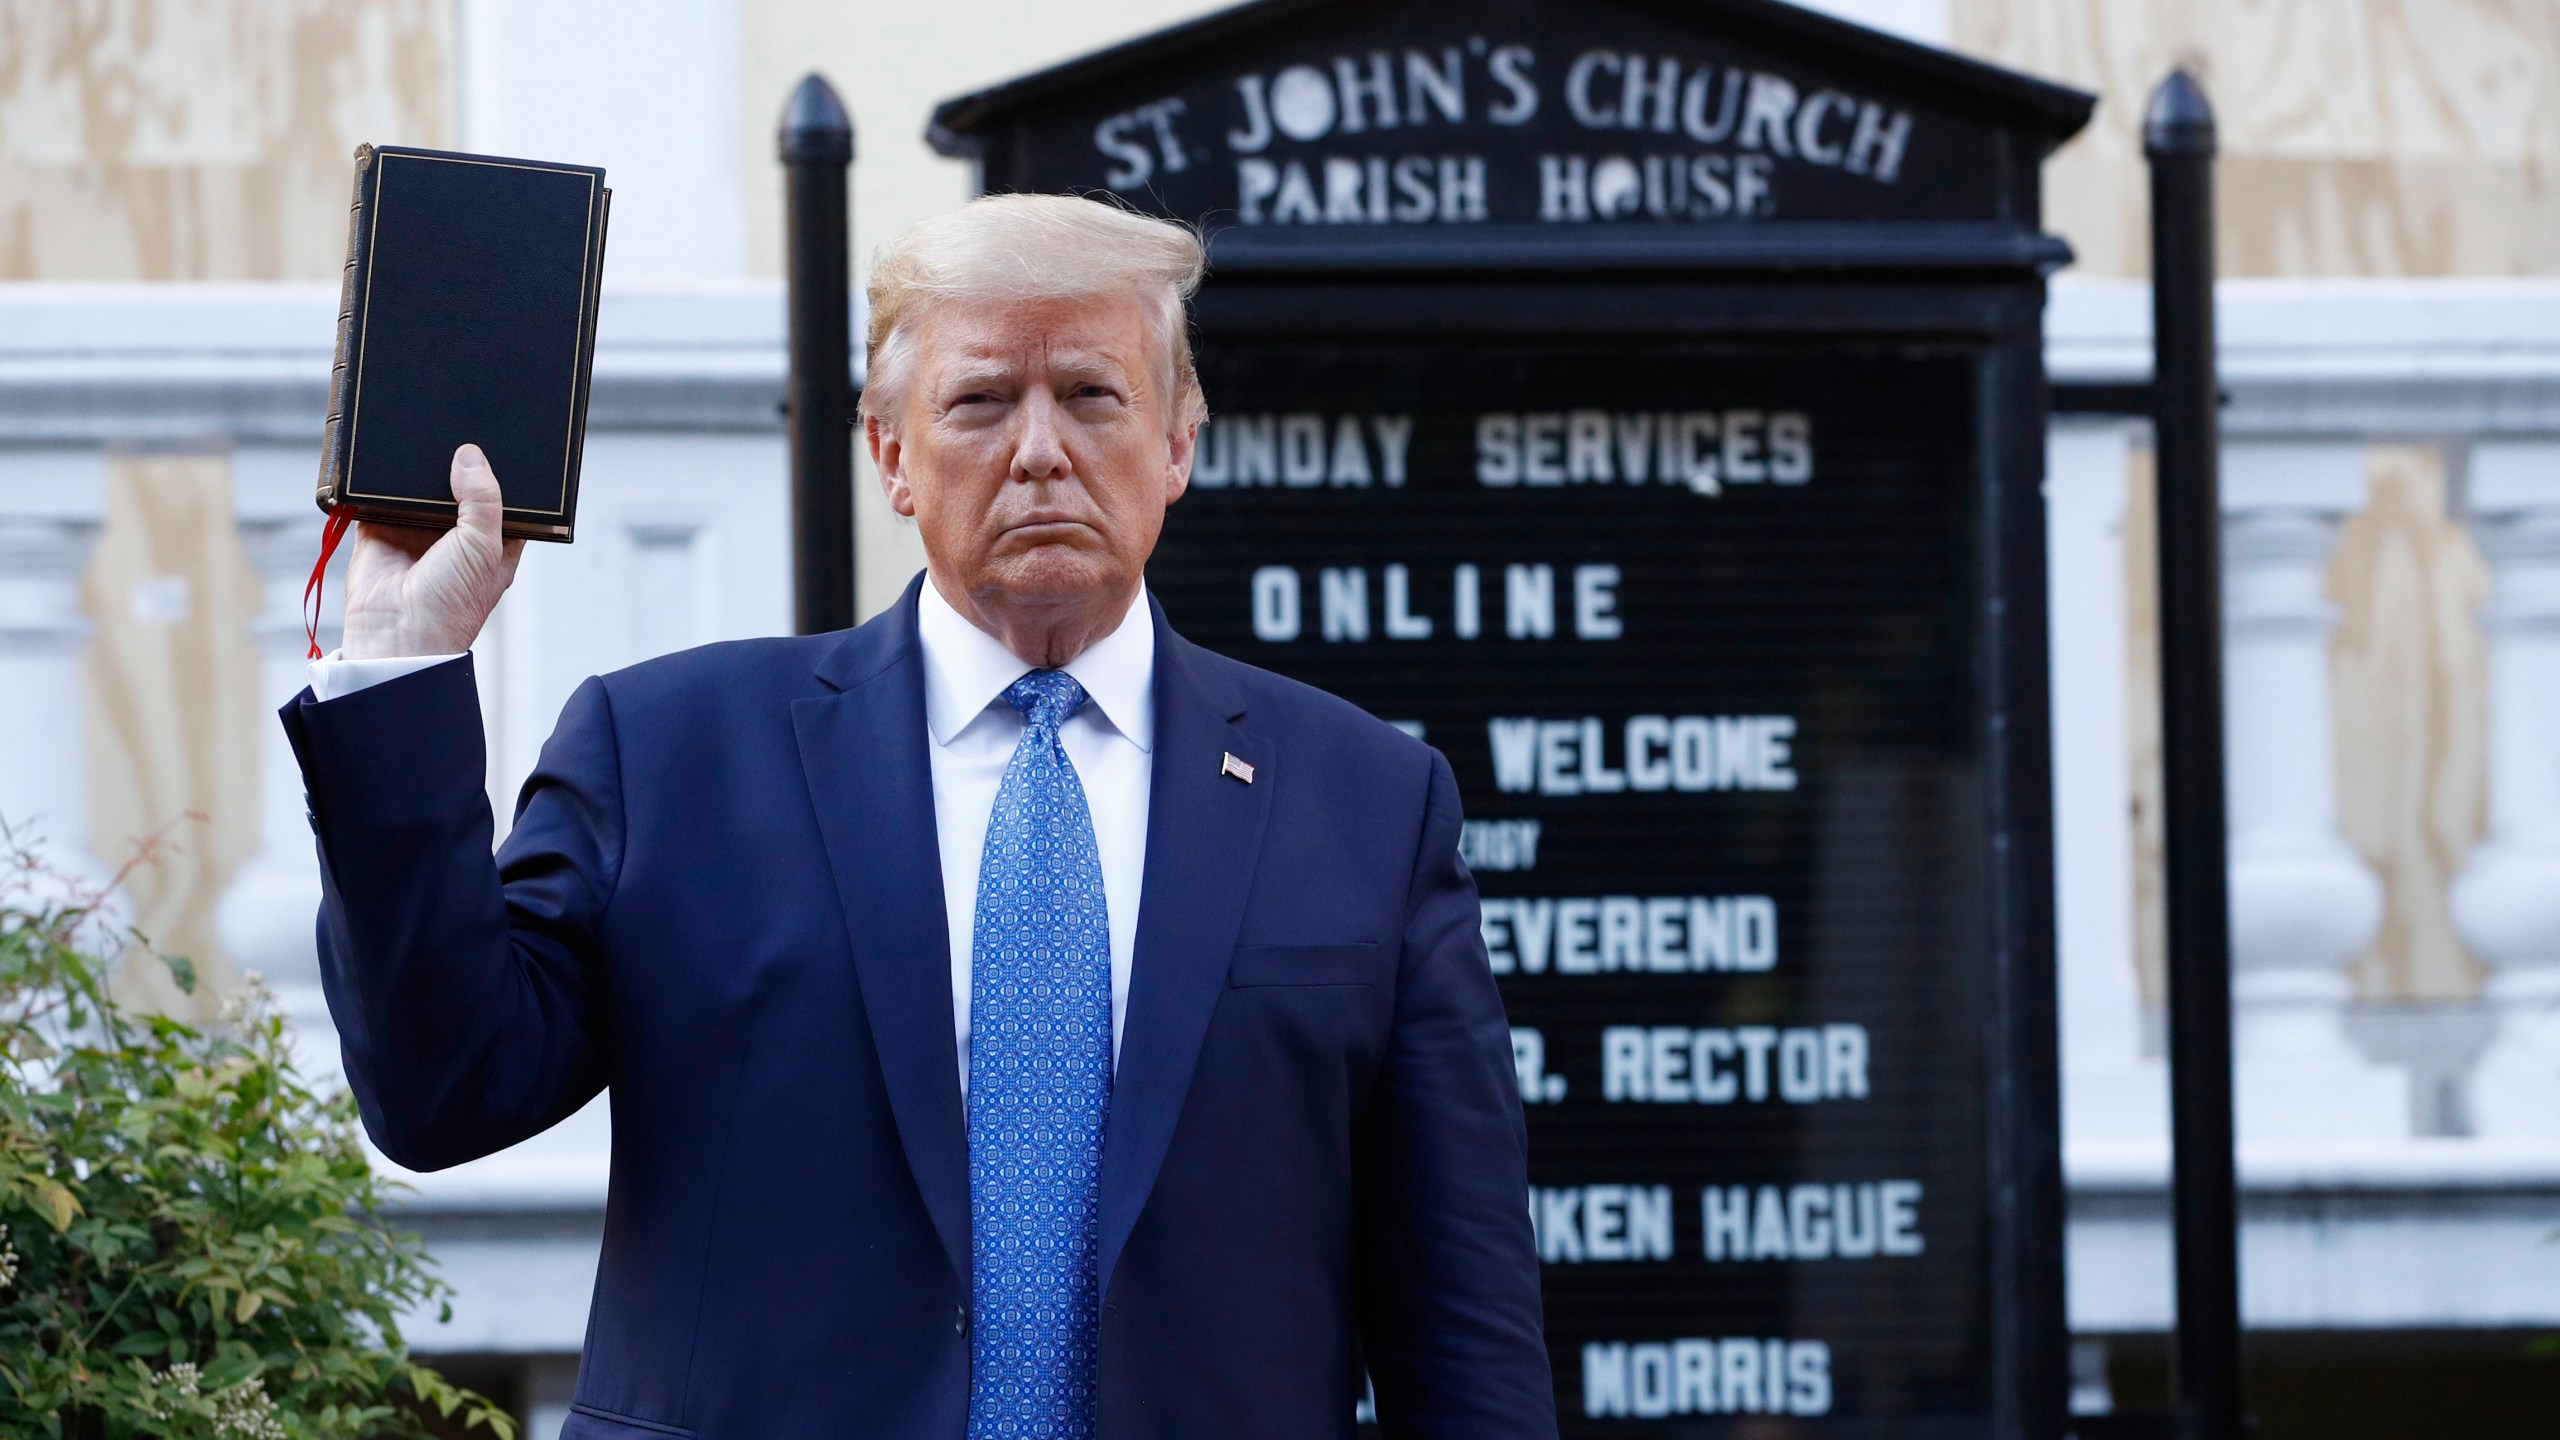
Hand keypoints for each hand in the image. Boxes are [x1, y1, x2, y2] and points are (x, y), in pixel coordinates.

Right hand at [340, 444, 526, 660]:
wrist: (398, 634)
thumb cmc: (452, 604)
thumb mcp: (484, 546)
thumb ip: (483, 499)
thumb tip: (470, 456)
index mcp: (492, 541)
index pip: (501, 498)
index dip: (500, 473)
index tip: (500, 440)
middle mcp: (454, 534)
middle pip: (457, 485)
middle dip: (456, 463)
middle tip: (456, 424)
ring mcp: (415, 530)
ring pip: (418, 487)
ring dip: (418, 467)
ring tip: (422, 429)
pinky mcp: (379, 529)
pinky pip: (378, 495)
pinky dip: (379, 479)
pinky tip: (386, 453)